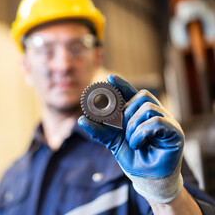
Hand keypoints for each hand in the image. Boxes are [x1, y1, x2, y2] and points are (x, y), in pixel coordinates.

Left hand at [78, 74, 184, 202]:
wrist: (146, 178)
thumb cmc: (133, 157)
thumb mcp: (113, 141)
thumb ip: (99, 130)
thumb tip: (80, 120)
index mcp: (142, 113)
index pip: (134, 93)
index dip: (123, 85)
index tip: (110, 79)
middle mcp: (156, 114)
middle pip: (142, 96)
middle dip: (127, 112)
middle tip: (122, 129)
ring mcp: (168, 122)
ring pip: (148, 107)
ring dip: (134, 125)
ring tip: (132, 141)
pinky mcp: (175, 133)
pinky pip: (156, 121)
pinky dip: (142, 131)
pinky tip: (137, 143)